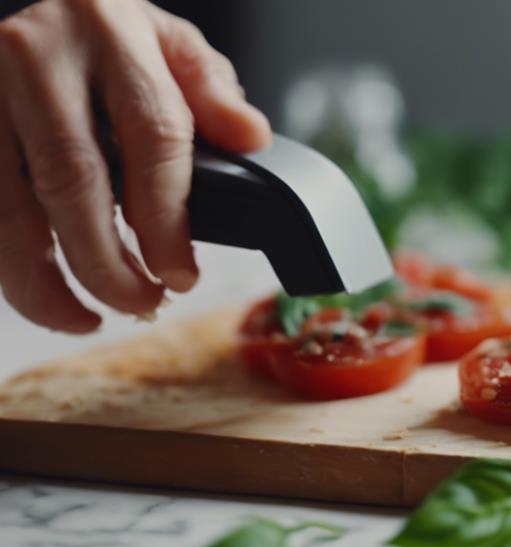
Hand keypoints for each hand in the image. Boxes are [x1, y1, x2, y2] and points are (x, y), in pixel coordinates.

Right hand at [0, 0, 269, 332]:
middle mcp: (39, 58)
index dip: (168, 219)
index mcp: (112, 32)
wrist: (47, 6)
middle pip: (73, 181)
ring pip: (10, 206)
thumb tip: (252, 136)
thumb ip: (212, 91)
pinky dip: (10, 263)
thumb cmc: (111, 34)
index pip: (151, 137)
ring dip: (46, 279)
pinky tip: (45, 291)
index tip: (180, 274)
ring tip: (89, 316)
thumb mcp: (172, 43)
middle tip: (142, 302)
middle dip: (107, 262)